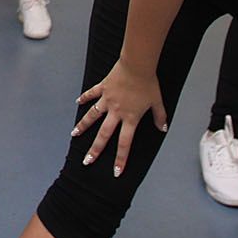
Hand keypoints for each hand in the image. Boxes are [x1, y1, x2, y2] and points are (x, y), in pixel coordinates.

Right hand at [70, 58, 166, 177]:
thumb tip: (163, 128)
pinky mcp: (103, 88)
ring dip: (83, 126)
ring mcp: (107, 100)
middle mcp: (116, 112)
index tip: (116, 172)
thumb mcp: (157, 101)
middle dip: (95, 149)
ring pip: (92, 116)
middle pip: (104, 135)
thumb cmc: (148, 83)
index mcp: (130, 118)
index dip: (120, 159)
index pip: (125, 143)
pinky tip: (78, 103)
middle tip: (87, 161)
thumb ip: (159, 117)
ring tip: (74, 135)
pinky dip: (84, 98)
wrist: (137, 65)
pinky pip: (91, 94)